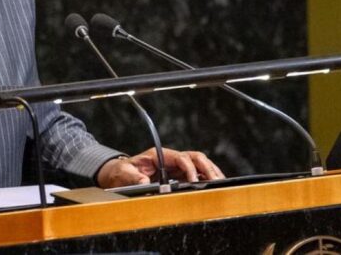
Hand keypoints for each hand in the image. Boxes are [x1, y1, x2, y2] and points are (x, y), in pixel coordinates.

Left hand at [96, 147, 224, 187]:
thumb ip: (133, 177)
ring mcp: (176, 166)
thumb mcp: (124, 173)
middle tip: (216, 181)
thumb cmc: (122, 172)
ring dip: (210, 172)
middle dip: (207, 168)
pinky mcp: (178, 175)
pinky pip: (196, 174)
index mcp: (160, 155)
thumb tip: (143, 182)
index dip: (189, 168)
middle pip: (195, 158)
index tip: (193, 181)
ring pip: (199, 165)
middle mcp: (171, 159)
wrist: (119, 175)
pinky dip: (206, 178)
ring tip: (220, 183)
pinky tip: (214, 186)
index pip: (181, 158)